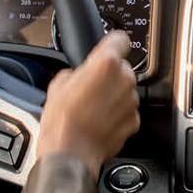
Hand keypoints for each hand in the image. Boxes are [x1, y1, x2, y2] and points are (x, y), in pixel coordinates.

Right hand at [36, 32, 140, 170]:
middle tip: (91, 88)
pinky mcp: (134, 120)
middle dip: (109, 75)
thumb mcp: (58, 85)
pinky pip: (127, 110)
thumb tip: (79, 74)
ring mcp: (131, 101)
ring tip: (92, 108)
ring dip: (113, 95)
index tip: (110, 47)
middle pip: (122, 68)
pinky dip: (117, 113)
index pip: (120, 39)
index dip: (113, 43)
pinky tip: (99, 121)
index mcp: (105, 63)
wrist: (71, 153)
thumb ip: (75, 71)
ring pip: (125, 90)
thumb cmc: (62, 121)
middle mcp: (124, 79)